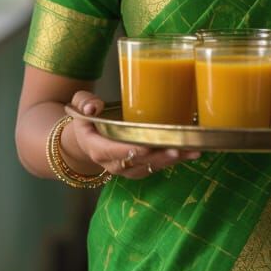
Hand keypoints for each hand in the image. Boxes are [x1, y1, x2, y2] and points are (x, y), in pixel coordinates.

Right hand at [65, 91, 200, 179]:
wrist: (88, 138)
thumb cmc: (87, 118)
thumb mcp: (79, 105)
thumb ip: (84, 103)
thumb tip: (93, 108)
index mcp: (95, 147)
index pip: (110, 152)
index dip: (127, 151)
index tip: (144, 146)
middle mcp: (111, 162)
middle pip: (135, 163)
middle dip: (157, 157)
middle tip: (176, 149)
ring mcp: (126, 168)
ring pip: (149, 167)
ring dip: (171, 161)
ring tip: (191, 152)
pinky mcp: (139, 167)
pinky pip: (156, 167)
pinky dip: (174, 161)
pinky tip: (191, 153)